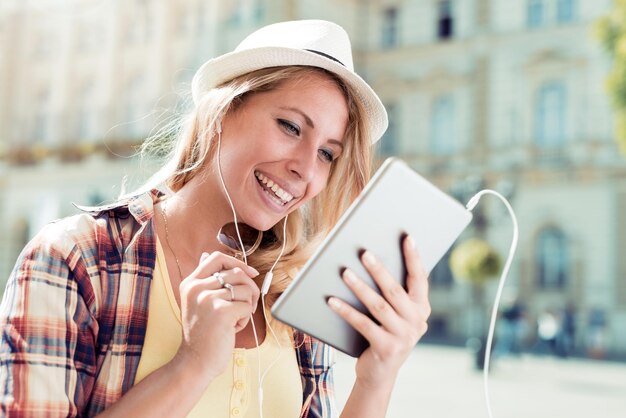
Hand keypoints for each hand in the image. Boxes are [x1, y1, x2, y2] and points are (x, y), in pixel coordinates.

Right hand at [175, 251, 259, 384]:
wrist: (195, 362)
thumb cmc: (202, 333)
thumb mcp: (197, 301)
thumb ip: (204, 279)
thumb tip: (207, 254)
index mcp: (190, 282)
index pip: (216, 257)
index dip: (237, 263)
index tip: (250, 273)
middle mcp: (196, 287)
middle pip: (237, 273)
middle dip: (249, 289)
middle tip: (246, 305)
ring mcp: (208, 298)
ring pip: (245, 289)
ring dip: (246, 306)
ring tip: (234, 319)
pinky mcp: (221, 311)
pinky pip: (247, 306)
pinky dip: (245, 319)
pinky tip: (233, 328)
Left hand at [328, 235, 429, 388]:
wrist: (380, 374)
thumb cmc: (384, 334)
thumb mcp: (395, 315)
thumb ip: (393, 293)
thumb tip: (373, 259)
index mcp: (422, 309)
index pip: (420, 278)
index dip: (414, 258)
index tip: (408, 237)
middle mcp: (417, 322)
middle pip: (395, 290)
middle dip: (379, 270)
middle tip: (364, 253)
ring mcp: (403, 336)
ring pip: (378, 305)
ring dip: (360, 287)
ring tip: (344, 272)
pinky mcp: (386, 348)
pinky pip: (362, 324)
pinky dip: (346, 310)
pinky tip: (332, 300)